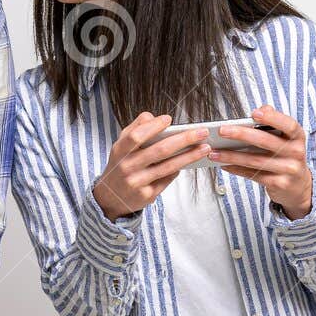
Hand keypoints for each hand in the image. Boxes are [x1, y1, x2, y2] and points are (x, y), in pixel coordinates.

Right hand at [92, 113, 214, 220]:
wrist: (110, 197)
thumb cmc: (120, 166)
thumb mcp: (120, 146)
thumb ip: (135, 128)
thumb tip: (154, 117)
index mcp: (120, 151)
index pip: (137, 136)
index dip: (153, 127)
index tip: (169, 119)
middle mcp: (127, 167)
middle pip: (160, 150)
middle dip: (184, 139)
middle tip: (202, 132)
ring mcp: (137, 182)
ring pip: (169, 166)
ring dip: (190, 156)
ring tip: (204, 148)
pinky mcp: (147, 195)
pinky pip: (168, 179)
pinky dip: (179, 169)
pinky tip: (190, 162)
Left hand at [211, 105, 312, 217]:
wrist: (298, 185)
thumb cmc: (286, 155)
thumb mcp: (287, 138)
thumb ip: (275, 122)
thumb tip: (262, 108)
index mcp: (297, 137)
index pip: (288, 125)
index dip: (273, 118)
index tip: (254, 113)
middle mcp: (296, 152)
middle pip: (266, 142)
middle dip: (242, 135)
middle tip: (222, 131)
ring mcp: (288, 170)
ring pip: (256, 161)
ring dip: (232, 156)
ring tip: (214, 152)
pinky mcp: (278, 184)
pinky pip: (253, 175)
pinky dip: (236, 169)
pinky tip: (223, 164)